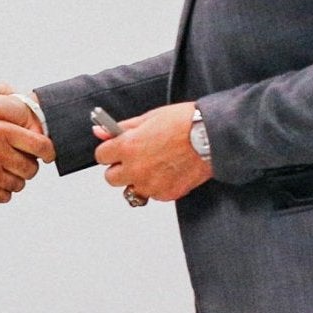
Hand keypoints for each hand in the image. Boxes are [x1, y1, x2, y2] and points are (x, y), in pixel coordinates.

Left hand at [94, 102, 211, 204]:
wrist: (212, 136)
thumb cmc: (184, 123)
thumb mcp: (149, 118)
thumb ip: (123, 128)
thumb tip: (100, 131)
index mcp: (128, 147)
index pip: (101, 156)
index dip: (110, 151)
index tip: (116, 149)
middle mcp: (136, 169)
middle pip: (111, 178)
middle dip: (120, 168)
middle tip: (135, 159)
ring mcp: (151, 184)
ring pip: (132, 189)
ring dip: (138, 179)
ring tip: (155, 165)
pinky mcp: (166, 194)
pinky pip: (153, 194)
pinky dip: (158, 186)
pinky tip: (169, 171)